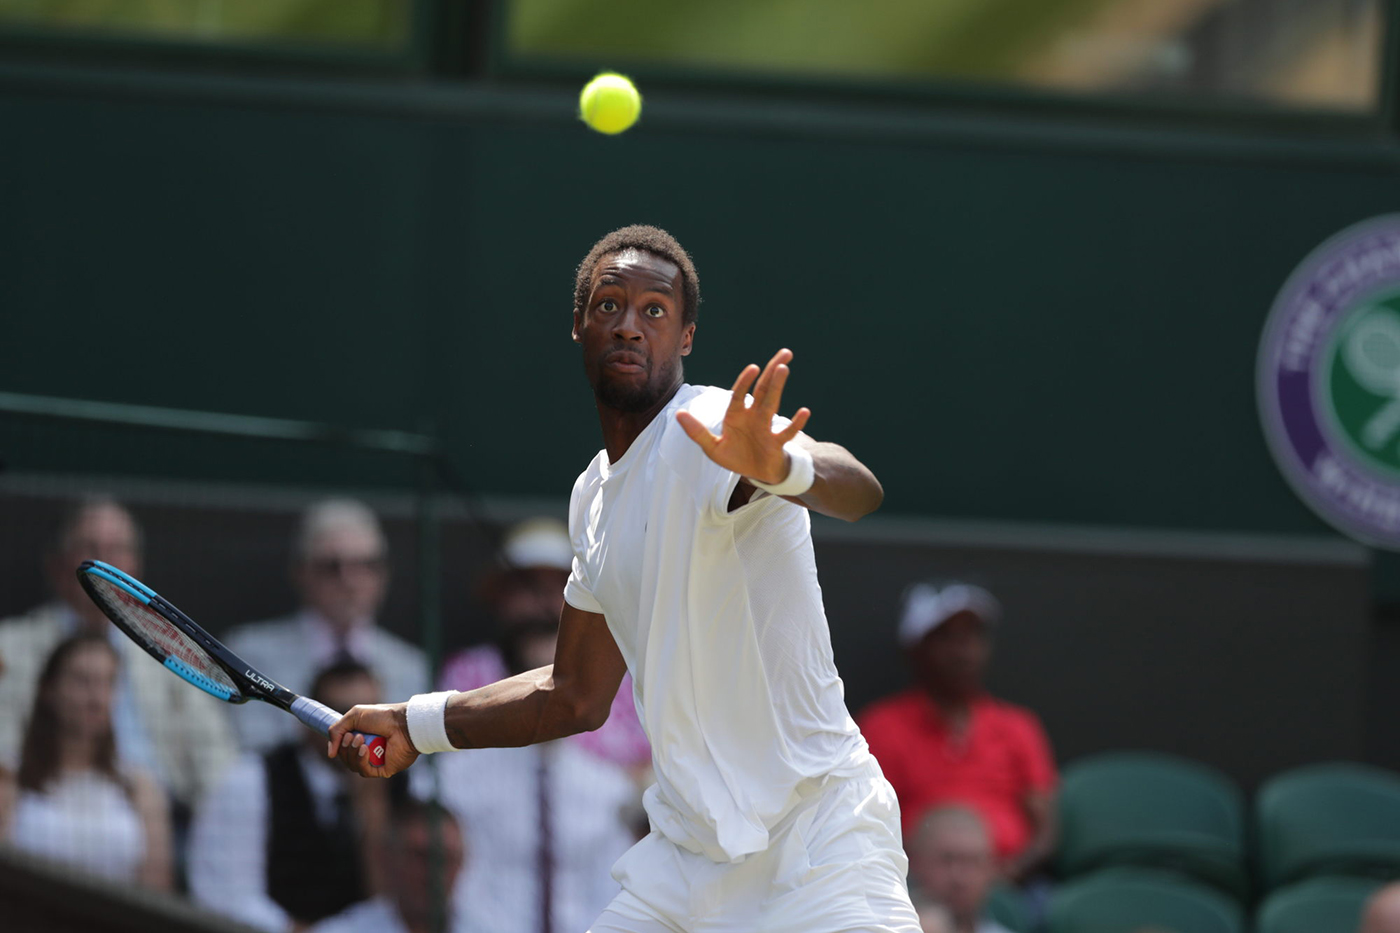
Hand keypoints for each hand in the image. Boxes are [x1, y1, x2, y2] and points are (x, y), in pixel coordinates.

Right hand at [326, 702, 419, 777]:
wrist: (404, 723)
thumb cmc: (382, 717)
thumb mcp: (354, 716)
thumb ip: (336, 731)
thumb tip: (330, 753)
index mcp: (361, 738)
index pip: (342, 748)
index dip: (338, 744)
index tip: (341, 737)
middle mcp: (367, 750)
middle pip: (345, 758)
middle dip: (345, 748)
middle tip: (353, 736)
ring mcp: (375, 761)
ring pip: (352, 765)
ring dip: (352, 753)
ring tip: (361, 739)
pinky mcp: (383, 770)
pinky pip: (364, 772)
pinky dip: (361, 761)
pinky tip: (365, 749)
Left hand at [676, 348, 810, 484]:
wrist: (757, 474)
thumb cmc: (736, 457)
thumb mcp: (713, 448)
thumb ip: (697, 432)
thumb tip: (678, 414)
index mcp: (737, 416)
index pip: (739, 395)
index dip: (744, 382)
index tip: (753, 368)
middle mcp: (754, 417)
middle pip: (762, 391)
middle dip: (771, 372)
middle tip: (784, 353)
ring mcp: (767, 429)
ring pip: (773, 404)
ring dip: (777, 387)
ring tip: (784, 368)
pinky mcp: (777, 444)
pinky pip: (787, 432)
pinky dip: (795, 424)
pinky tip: (804, 412)